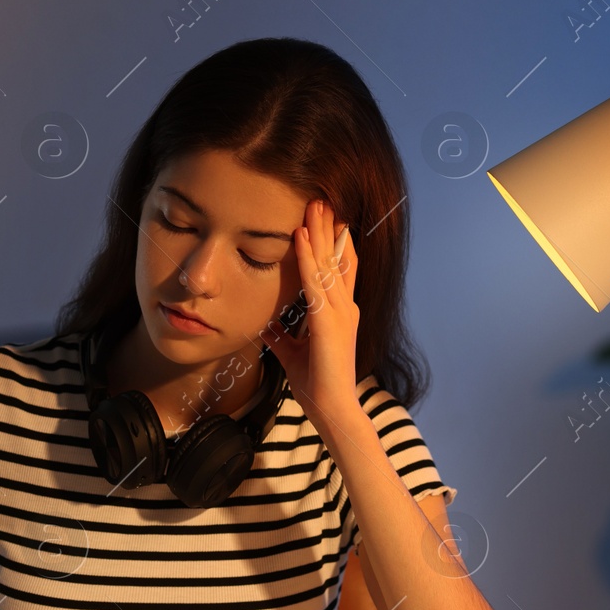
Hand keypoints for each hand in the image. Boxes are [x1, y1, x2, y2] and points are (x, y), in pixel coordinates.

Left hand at [258, 199, 359, 423]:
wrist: (333, 409)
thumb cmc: (317, 383)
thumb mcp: (293, 352)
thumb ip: (282, 335)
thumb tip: (264, 324)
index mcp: (340, 313)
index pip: (340, 270)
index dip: (333, 243)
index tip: (324, 219)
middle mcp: (344, 307)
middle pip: (337, 258)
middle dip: (327, 229)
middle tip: (320, 200)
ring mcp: (340, 313)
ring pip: (328, 263)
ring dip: (319, 233)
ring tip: (312, 206)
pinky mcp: (329, 322)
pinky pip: (315, 282)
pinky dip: (307, 257)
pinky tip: (300, 237)